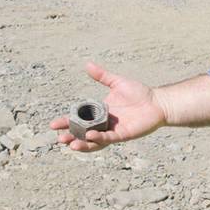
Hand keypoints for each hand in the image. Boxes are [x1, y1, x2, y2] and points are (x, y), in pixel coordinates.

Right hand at [50, 62, 167, 151]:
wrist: (157, 102)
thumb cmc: (139, 93)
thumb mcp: (116, 82)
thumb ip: (102, 75)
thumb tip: (87, 64)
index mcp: (100, 112)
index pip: (79, 120)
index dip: (66, 123)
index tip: (53, 125)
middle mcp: (104, 124)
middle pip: (83, 134)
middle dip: (70, 137)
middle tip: (59, 139)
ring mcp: (112, 131)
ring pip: (94, 141)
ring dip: (82, 144)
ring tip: (70, 145)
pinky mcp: (122, 135)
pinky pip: (108, 139)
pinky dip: (98, 138)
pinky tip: (89, 136)